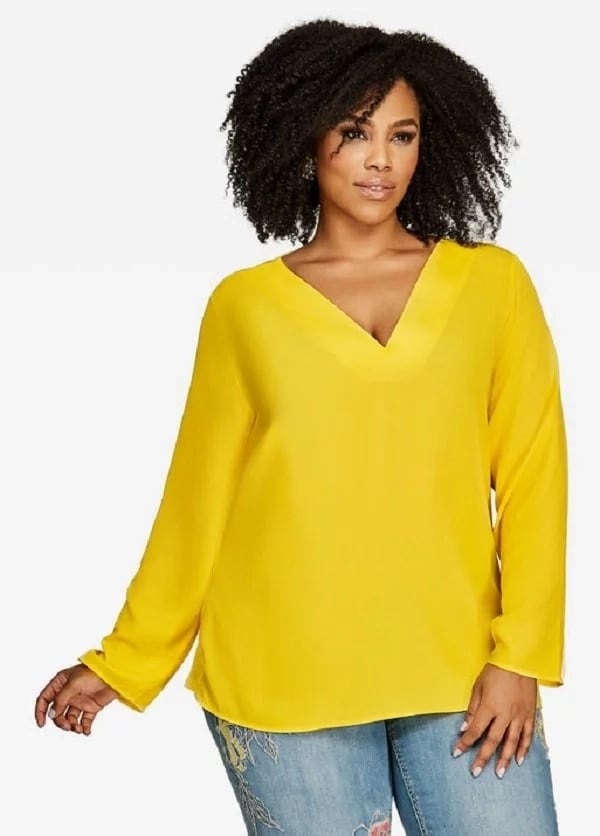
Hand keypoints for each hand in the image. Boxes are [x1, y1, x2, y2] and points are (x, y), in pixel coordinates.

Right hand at [35, 663, 118, 734]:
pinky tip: (86, 731)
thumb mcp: (73, 684)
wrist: (114, 674)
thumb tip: (52, 714)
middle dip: (61, 721)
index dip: (40, 711)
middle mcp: (68, 693)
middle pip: (57, 712)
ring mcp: (79, 701)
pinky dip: (85, 727)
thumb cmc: (93, 672)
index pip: (45, 698)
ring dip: (72, 726)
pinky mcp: (90, 707)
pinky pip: (84, 720)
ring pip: (70, 718)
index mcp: (61, 683)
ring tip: (79, 729)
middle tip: (68, 726)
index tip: (42, 724)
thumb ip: (61, 699)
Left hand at [452, 662, 536, 777]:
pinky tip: (519, 760)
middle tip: (476, 772)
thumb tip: (464, 727)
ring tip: (499, 773)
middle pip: (492, 741)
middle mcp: (505, 715)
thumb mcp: (478, 686)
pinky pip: (527, 736)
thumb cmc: (496, 671)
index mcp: (489, 707)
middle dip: (483, 757)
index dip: (465, 743)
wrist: (519, 661)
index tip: (457, 753)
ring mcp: (519, 716)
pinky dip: (524, 749)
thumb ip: (472, 708)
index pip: (475, 731)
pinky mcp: (530, 714)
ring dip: (505, 759)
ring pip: (512, 743)